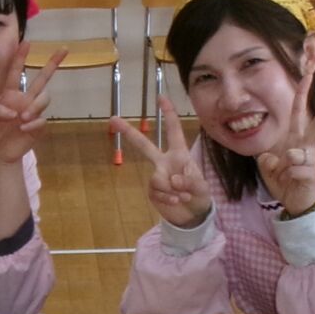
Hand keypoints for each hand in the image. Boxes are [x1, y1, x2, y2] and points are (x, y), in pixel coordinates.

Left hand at [0, 43, 64, 168]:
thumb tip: (13, 111)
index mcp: (10, 95)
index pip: (15, 73)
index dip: (20, 58)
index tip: (26, 42)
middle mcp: (24, 100)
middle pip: (42, 79)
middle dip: (53, 63)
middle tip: (64, 48)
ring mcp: (33, 112)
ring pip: (44, 98)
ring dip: (35, 106)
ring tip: (22, 118)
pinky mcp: (38, 126)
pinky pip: (42, 119)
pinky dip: (33, 123)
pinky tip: (23, 129)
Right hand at [110, 99, 212, 228]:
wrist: (193, 216)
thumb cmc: (200, 195)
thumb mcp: (201, 187)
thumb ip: (189, 181)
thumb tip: (171, 180)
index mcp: (179, 154)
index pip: (173, 131)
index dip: (169, 114)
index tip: (161, 97)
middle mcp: (164, 162)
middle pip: (144, 145)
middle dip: (129, 133)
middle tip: (113, 119)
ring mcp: (157, 176)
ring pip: (156, 178)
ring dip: (172, 190)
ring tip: (183, 196)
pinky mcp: (153, 191)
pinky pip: (156, 191)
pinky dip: (168, 198)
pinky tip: (176, 202)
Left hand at [255, 70, 314, 216]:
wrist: (296, 206)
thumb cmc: (285, 184)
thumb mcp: (269, 170)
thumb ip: (267, 160)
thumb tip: (271, 156)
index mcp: (295, 141)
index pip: (298, 114)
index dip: (301, 96)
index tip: (306, 76)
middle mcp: (306, 147)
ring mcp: (312, 160)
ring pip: (295, 153)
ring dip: (284, 167)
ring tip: (285, 177)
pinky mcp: (314, 174)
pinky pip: (295, 170)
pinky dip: (287, 177)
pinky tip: (291, 183)